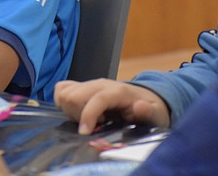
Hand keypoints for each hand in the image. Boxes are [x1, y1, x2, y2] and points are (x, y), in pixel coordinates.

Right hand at [54, 79, 171, 134]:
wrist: (144, 98)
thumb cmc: (148, 109)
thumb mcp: (156, 113)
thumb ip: (149, 112)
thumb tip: (139, 107)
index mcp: (117, 91)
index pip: (97, 98)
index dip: (88, 115)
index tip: (85, 132)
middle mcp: (100, 84)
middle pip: (75, 95)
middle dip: (78, 115)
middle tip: (92, 126)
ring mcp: (89, 84)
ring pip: (65, 93)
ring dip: (71, 110)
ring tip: (87, 119)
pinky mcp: (80, 86)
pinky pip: (61, 89)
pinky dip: (63, 102)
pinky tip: (77, 113)